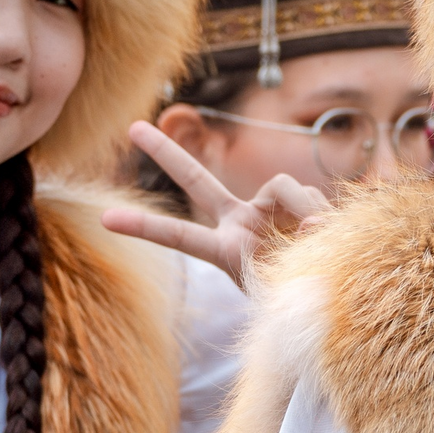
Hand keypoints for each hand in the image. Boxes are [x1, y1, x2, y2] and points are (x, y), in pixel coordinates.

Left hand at [102, 122, 327, 287]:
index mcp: (224, 252)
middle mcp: (239, 223)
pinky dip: (323, 214)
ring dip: (305, 210)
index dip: (145, 227)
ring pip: (283, 187)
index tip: (103, 218)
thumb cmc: (301, 305)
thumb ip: (296, 258)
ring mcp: (267, 211)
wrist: (328, 296)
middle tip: (132, 127)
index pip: (179, 236)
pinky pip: (311, 196)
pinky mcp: (299, 205)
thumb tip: (312, 222)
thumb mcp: (288, 293)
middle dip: (166, 153)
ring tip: (318, 239)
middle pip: (196, 181)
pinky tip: (329, 234)